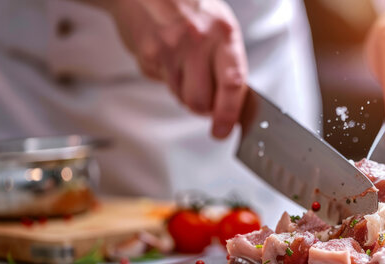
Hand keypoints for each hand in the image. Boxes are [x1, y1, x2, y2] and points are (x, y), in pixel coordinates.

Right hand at [108, 0, 246, 138]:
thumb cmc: (187, 5)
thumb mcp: (219, 26)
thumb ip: (229, 62)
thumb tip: (237, 104)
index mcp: (224, 32)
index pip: (233, 83)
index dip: (230, 114)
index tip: (225, 129)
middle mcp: (198, 40)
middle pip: (201, 102)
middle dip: (203, 109)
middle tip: (203, 98)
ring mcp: (170, 48)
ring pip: (181, 98)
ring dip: (184, 92)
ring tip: (184, 67)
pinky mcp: (148, 55)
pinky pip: (161, 84)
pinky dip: (165, 77)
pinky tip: (166, 56)